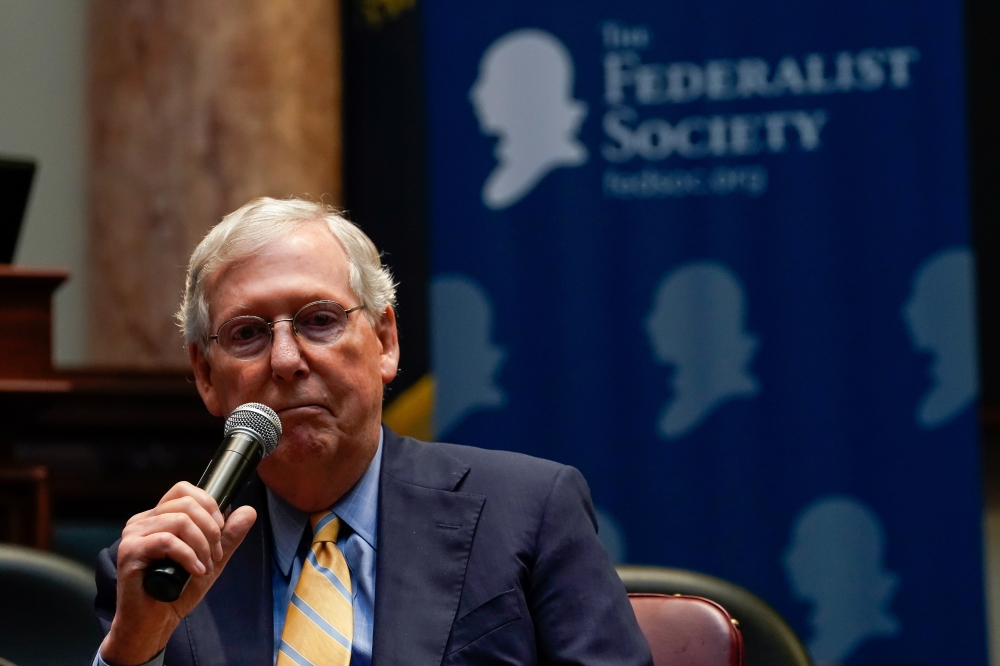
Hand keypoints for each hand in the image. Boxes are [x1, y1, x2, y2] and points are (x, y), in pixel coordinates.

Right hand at [99, 481, 256, 665]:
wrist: (154, 623)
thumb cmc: (177, 591)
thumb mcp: (211, 560)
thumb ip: (228, 536)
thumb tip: (249, 511)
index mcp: (158, 517)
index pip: (183, 490)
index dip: (208, 504)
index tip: (220, 528)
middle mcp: (142, 521)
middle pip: (185, 503)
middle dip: (210, 529)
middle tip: (216, 554)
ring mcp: (133, 535)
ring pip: (179, 521)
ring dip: (201, 545)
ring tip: (206, 566)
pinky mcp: (129, 551)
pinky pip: (167, 541)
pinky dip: (189, 556)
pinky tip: (196, 571)